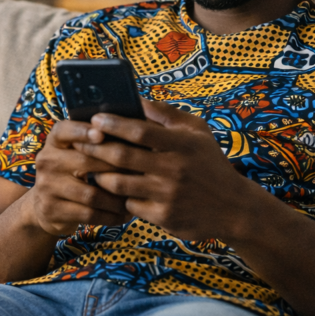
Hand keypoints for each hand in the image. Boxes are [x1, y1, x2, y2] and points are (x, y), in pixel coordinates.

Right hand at [25, 120, 131, 235]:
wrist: (46, 206)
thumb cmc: (73, 172)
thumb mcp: (76, 153)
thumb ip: (96, 142)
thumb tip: (135, 132)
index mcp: (54, 141)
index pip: (64, 130)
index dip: (82, 131)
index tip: (102, 134)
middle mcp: (46, 161)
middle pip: (85, 162)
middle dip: (117, 167)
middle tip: (142, 171)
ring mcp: (47, 187)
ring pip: (90, 194)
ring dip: (117, 199)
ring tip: (137, 198)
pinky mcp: (52, 210)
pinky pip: (88, 214)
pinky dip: (111, 216)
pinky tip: (124, 215)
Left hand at [73, 100, 256, 241]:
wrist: (235, 209)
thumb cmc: (209, 163)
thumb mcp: (197, 132)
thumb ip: (166, 114)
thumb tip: (136, 98)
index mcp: (183, 144)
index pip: (140, 131)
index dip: (113, 124)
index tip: (95, 118)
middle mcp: (175, 170)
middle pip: (122, 156)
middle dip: (95, 148)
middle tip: (79, 142)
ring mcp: (168, 195)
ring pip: (118, 183)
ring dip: (100, 174)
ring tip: (91, 166)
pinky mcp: (164, 217)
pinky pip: (130, 204)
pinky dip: (119, 197)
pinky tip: (112, 190)